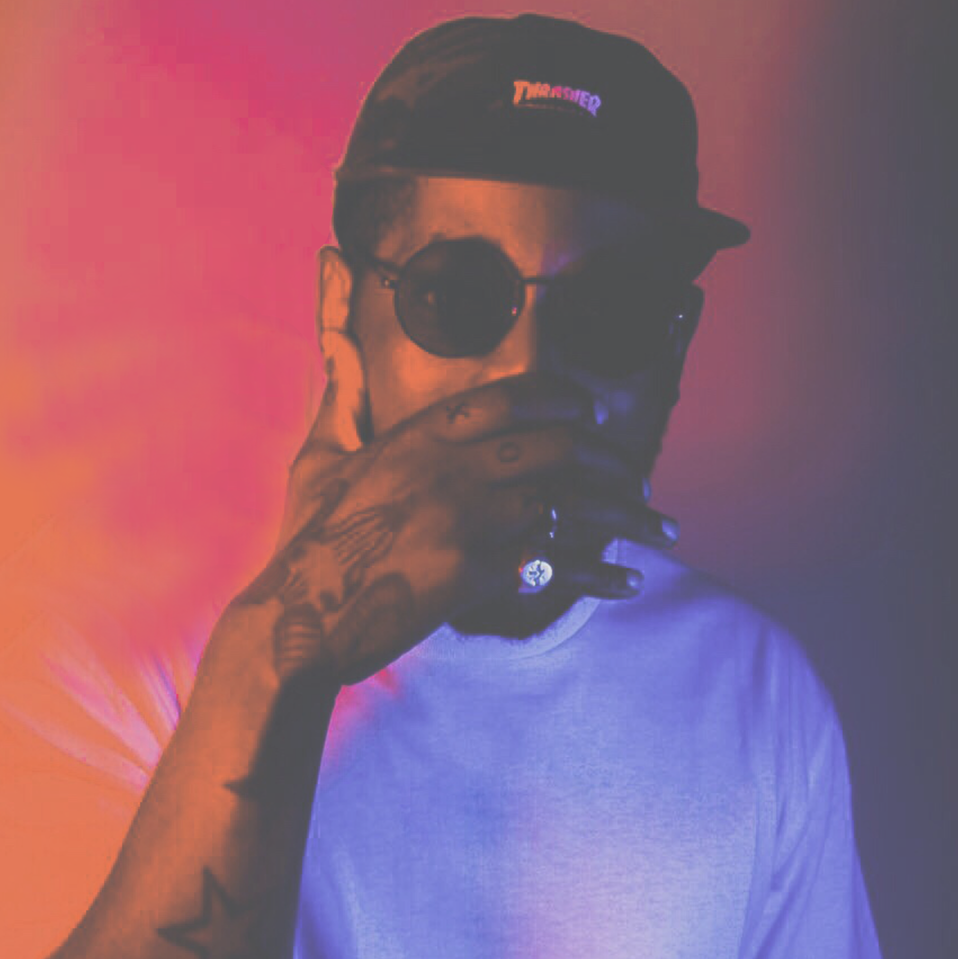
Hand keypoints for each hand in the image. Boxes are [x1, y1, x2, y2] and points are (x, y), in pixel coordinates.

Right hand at [226, 329, 676, 685]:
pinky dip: (602, 575)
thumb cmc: (306, 540)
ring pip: (572, 504)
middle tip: (636, 480)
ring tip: (660, 529)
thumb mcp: (319, 458)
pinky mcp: (476, 574)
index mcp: (419, 435)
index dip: (562, 398)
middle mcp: (451, 467)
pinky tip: (629, 584)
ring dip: (627, 517)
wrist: (298, 617)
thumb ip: (342, 397)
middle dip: (611, 461)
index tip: (591, 409)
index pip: (510, 397)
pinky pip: (557, 567)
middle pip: (559, 446)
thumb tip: (337, 341)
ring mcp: (467, 519)